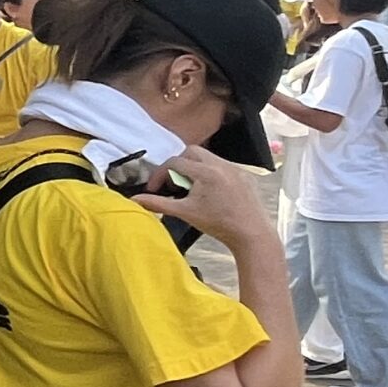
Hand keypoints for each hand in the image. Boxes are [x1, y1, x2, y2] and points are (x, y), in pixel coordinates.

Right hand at [134, 148, 274, 251]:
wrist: (252, 234)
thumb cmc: (219, 224)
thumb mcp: (185, 213)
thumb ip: (158, 204)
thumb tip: (135, 200)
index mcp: (206, 172)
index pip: (175, 162)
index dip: (160, 174)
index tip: (155, 188)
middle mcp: (222, 165)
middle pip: (191, 152)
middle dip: (178, 165)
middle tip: (173, 183)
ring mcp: (236, 169)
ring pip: (208, 157)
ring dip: (195, 168)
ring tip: (192, 189)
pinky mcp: (245, 176)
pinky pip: (223, 166)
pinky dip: (212, 173)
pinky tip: (211, 192)